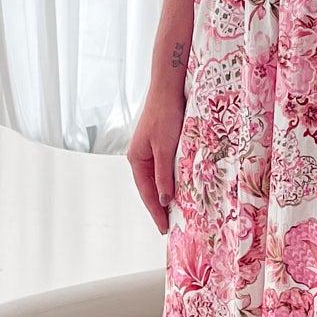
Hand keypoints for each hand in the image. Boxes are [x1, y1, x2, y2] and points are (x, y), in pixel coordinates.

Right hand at [127, 75, 186, 233]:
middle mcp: (140, 157)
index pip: (146, 192)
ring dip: (165, 194)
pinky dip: (170, 181)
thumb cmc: (165, 115)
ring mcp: (150, 150)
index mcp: (136, 159)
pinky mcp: (160, 144)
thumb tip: (164, 200)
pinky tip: (179, 188)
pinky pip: (164, 169)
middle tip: (170, 225)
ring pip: (157, 179)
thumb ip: (164, 175)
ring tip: (176, 212)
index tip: (164, 228)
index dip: (156, 212)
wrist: (169, 88)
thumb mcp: (165, 148)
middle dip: (159, 207)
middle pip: (149, 188)